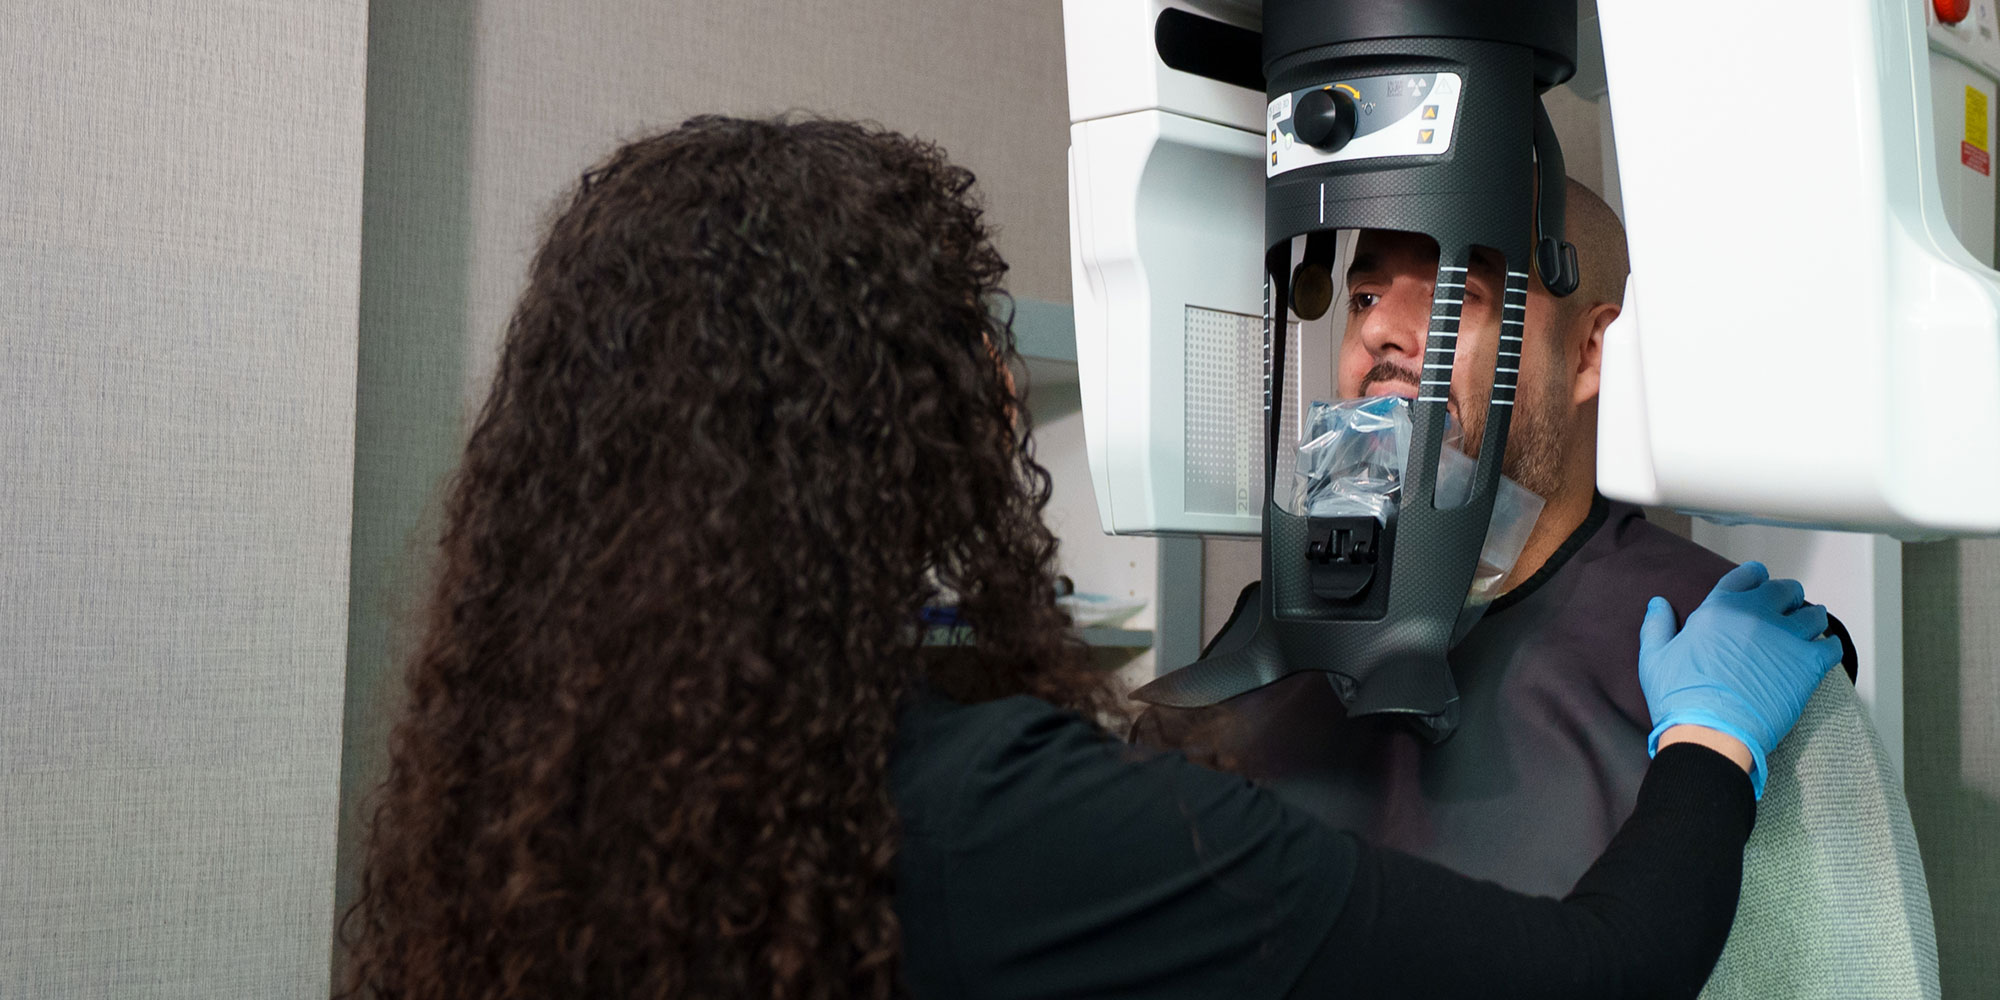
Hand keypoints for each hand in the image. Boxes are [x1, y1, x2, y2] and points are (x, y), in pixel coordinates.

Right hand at [1638, 562, 1842, 797]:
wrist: (1712, 732)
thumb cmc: (1680, 697)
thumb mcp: (1655, 657)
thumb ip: (1657, 625)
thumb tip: (1658, 603)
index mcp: (1720, 608)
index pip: (1746, 576)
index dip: (1755, 576)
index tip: (1760, 581)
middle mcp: (1756, 615)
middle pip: (1785, 590)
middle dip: (1787, 596)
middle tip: (1786, 607)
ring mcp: (1786, 638)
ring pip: (1813, 615)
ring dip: (1810, 619)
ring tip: (1807, 629)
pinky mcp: (1808, 665)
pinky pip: (1831, 646)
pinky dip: (1829, 647)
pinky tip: (1822, 653)